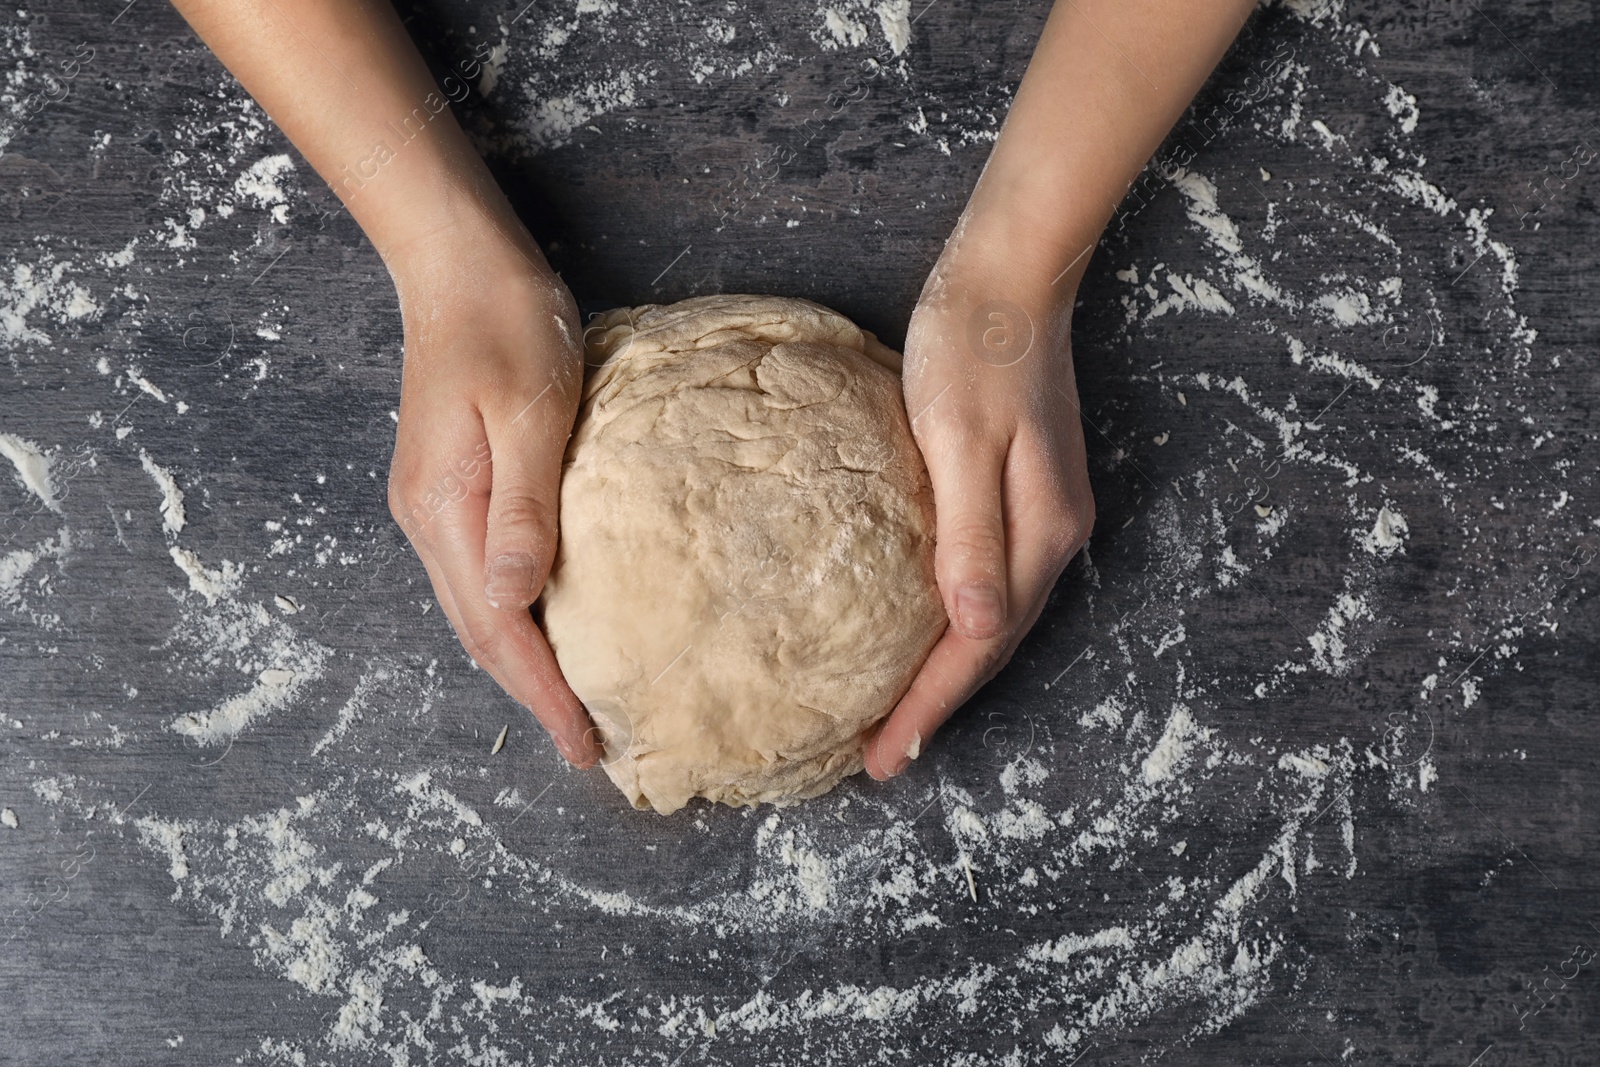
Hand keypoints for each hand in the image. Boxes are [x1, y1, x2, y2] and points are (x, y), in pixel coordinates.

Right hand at [385, 215, 600, 767]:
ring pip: (476, 611)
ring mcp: (433, 504)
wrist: (460, 266)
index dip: (542, 693)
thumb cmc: (507, 325)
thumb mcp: (529, 412)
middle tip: (589, 747)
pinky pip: (480, 576)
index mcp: (445, 508)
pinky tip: (546, 628)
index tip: (586, 744)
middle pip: (479, 635)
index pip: (497, 629)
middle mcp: (429, 519)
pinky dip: (514, 620)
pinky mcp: (450, 487)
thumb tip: (516, 601)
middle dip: (532, 695)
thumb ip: (525, 508)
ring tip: (572, 705)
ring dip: (521, 663)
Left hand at [863, 228, 1094, 778]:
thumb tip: (976, 628)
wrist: (1011, 276)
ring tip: (901, 714)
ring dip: (952, 673)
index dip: (930, 705)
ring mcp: (1048, 516)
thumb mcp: (962, 437)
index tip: (883, 756)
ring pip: (997, 620)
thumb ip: (969, 533)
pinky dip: (961, 625)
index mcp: (1037, 531)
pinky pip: (994, 583)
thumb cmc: (973, 346)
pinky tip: (930, 633)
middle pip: (993, 646)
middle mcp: (1053, 536)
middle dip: (938, 706)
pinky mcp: (1031, 494)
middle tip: (882, 756)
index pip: (977, 644)